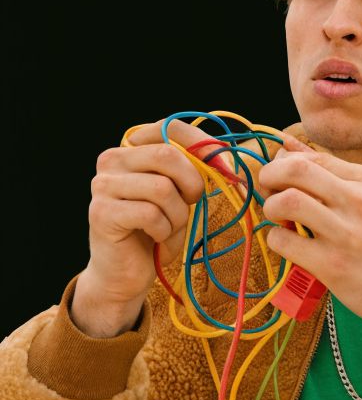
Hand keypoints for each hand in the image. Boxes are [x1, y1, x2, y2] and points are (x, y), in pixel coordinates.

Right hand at [73, 120, 209, 337]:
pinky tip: (155, 238)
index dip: (200, 143)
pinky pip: (150, 214)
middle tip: (190, 204)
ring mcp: (102, 185)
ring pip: (161, 188)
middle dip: (191, 184)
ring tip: (168, 227)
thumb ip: (194, 167)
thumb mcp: (181, 192)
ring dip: (177, 214)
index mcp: (131, 148)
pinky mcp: (101, 213)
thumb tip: (222, 151)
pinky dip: (164, 230)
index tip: (220, 165)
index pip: (167, 127)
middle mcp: (111, 160)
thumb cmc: (158, 228)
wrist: (126, 272)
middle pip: (167, 155)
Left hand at [258, 139, 361, 376]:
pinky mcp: (334, 266)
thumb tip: (290, 148)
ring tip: (279, 220)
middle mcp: (361, 201)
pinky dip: (276, 240)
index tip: (280, 180)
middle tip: (269, 193)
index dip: (285, 165)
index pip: (314, 157)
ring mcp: (348, 233)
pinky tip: (288, 245)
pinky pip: (284, 242)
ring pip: (286, 201)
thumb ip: (338, 177)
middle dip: (269, 177)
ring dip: (271, 208)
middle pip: (294, 169)